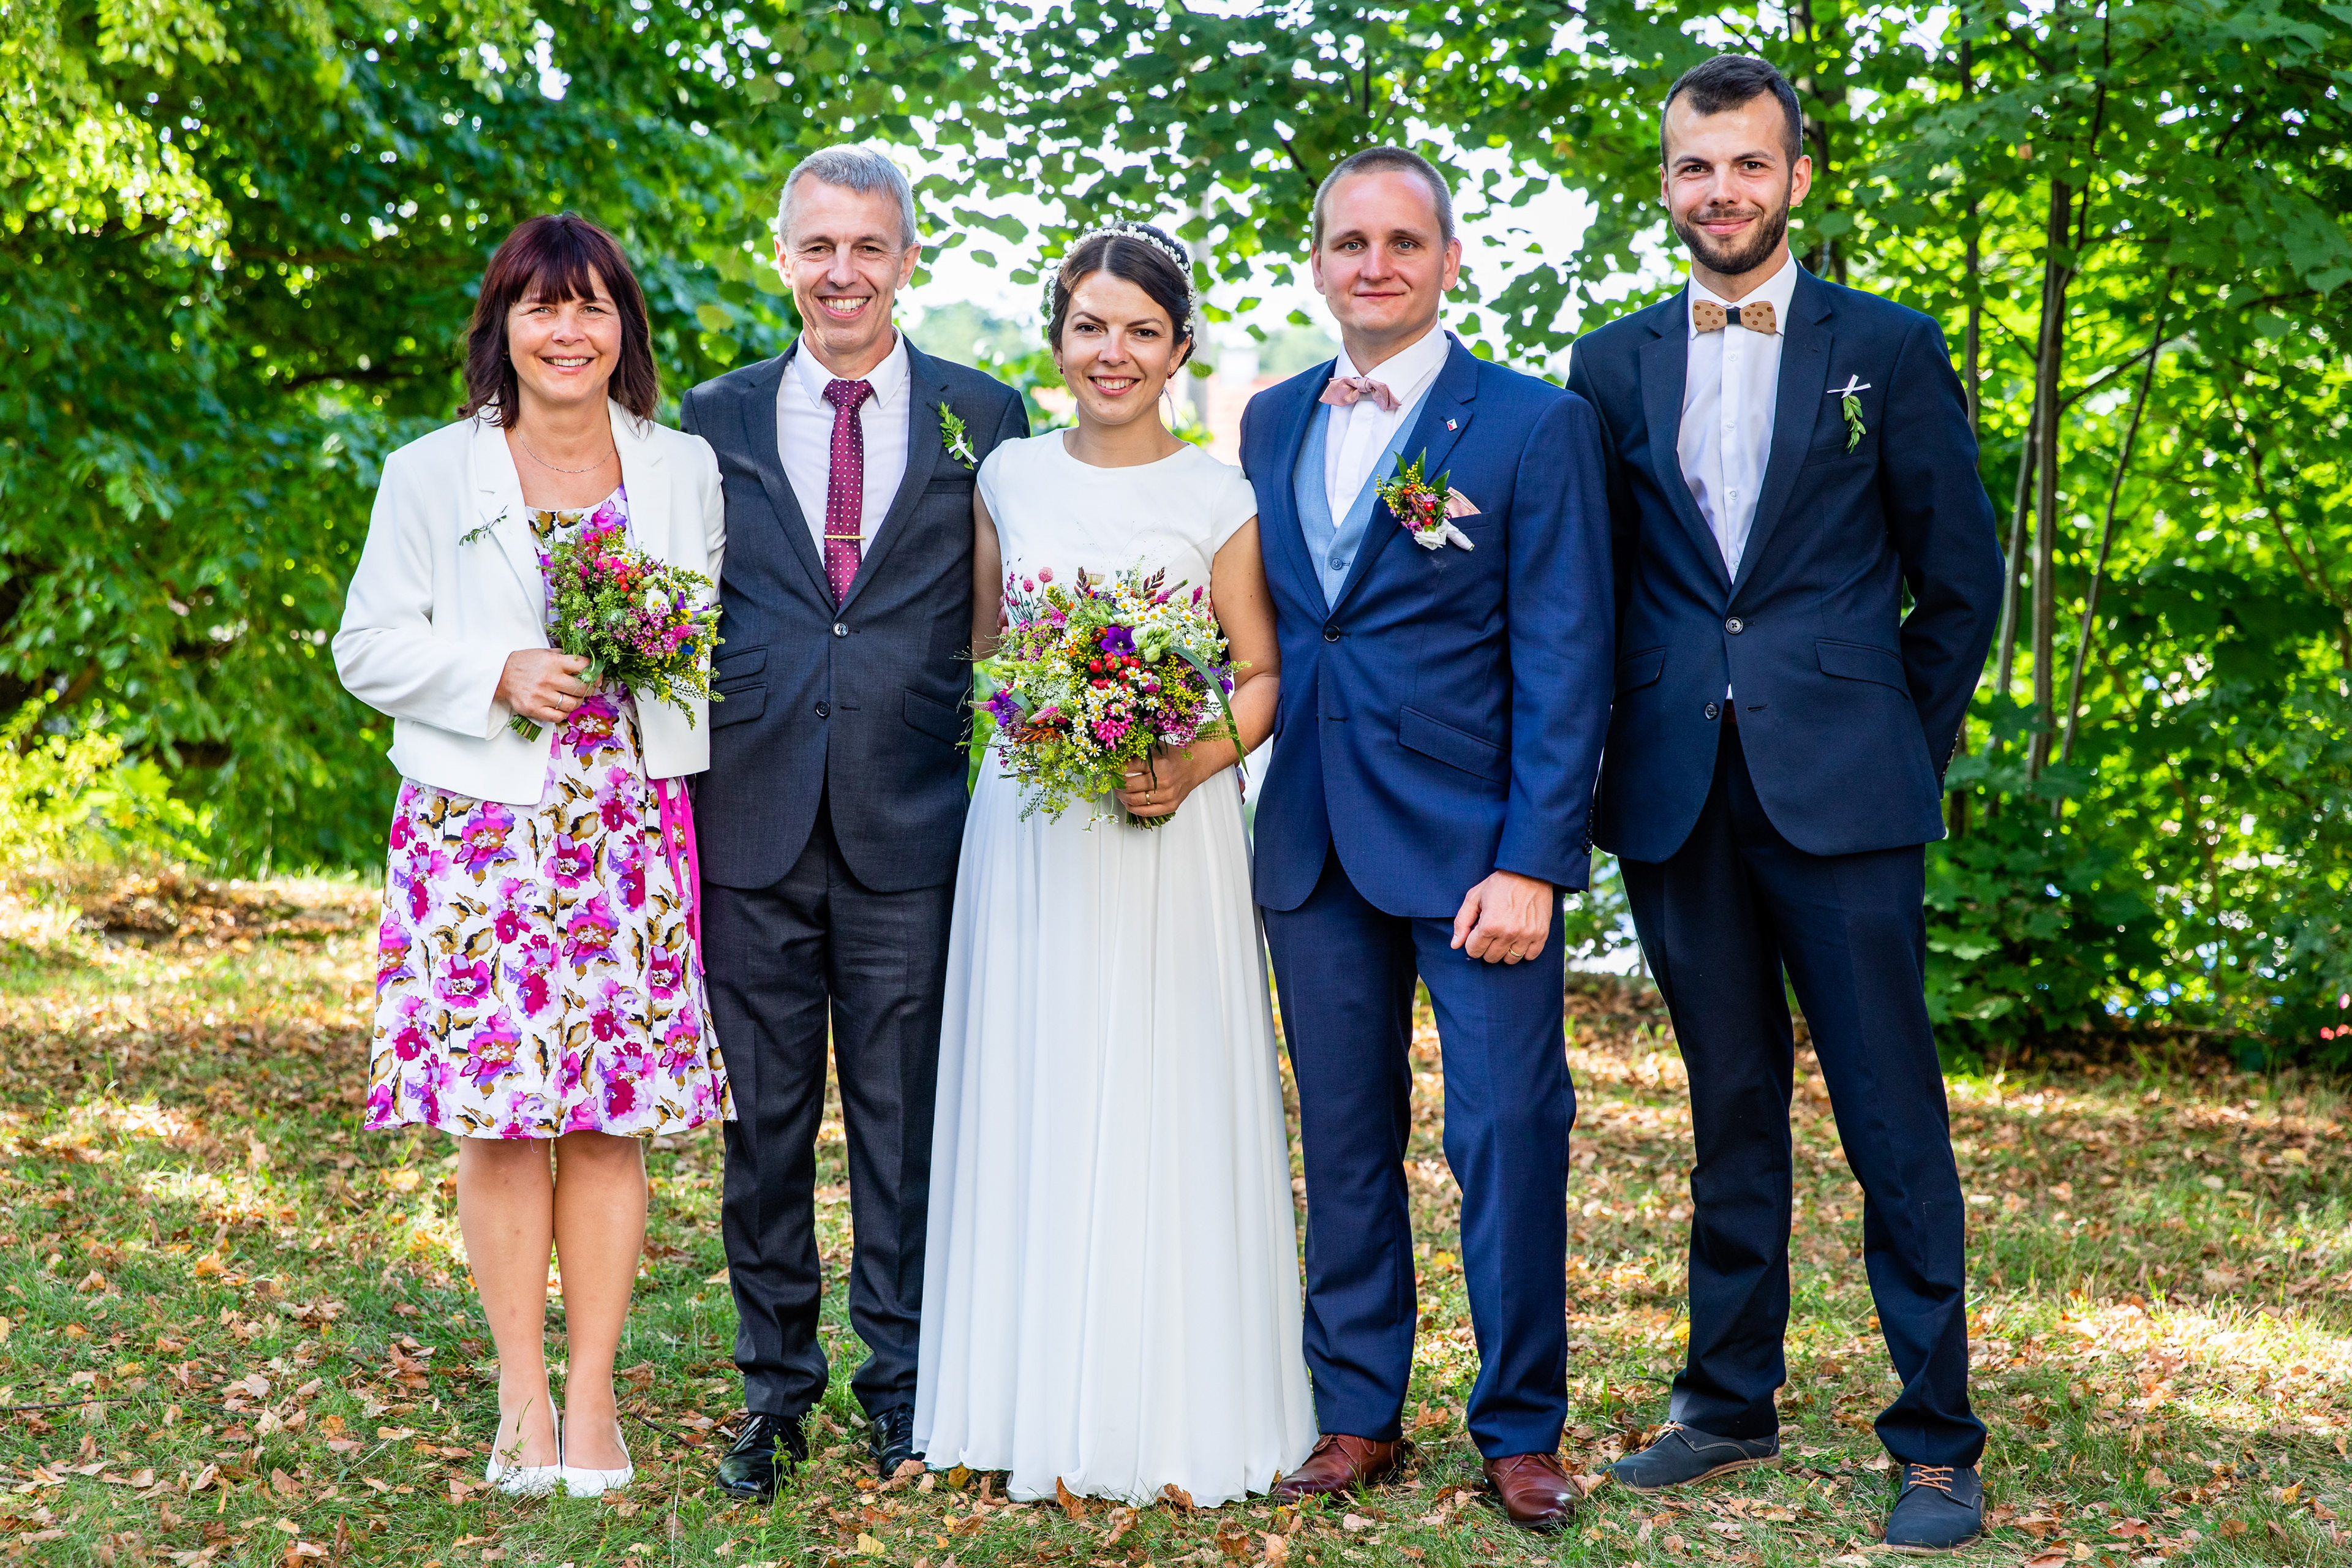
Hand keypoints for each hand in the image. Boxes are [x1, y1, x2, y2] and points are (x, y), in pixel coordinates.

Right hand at [497, 649, 592, 725]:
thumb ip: (563, 657)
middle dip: (588, 689)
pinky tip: (562, 708)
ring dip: (577, 702)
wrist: (499, 675)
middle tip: (587, 689)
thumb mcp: (544, 653)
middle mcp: (549, 679)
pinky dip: (563, 713)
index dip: (594, 671)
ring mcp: (541, 695)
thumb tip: (586, 665)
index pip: (583, 666)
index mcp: (553, 662)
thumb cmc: (524, 663)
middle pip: (581, 688)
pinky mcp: (534, 709)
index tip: (596, 675)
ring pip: (572, 704)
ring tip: (574, 699)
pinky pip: (558, 716)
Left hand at [1115, 742, 1230, 818]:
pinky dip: (1132, 807)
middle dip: (1116, 783)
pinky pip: (1144, 812)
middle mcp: (1162, 780)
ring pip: (1133, 800)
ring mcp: (1167, 795)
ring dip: (1121, 796)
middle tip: (1113, 781)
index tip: (1110, 769)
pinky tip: (1128, 801)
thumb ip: (1137, 754)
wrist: (1195, 765)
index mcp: (1157, 763)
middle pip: (1128, 786)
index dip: (1115, 769)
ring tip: (1119, 791)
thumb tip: (1114, 759)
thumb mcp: (1155, 749)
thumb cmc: (1174, 756)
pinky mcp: (1170, 806)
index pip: (1127, 767)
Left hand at [1450, 870, 1554, 964]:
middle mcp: (1508, 933)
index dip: (1472, 942)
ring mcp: (1526, 935)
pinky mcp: (1541, 935)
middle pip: (1491, 958)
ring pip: (1510, 960)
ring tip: (1505, 935)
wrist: (1529, 873)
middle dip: (1487, 947)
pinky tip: (1519, 938)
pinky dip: (1523, 951)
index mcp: (1489, 925)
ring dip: (1505, 951)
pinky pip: (1530, 956)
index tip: (1478, 933)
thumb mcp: (1474, 897)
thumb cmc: (1499, 884)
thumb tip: (1455, 945)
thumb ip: (1462, 922)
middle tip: (1491, 932)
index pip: (1474, 951)